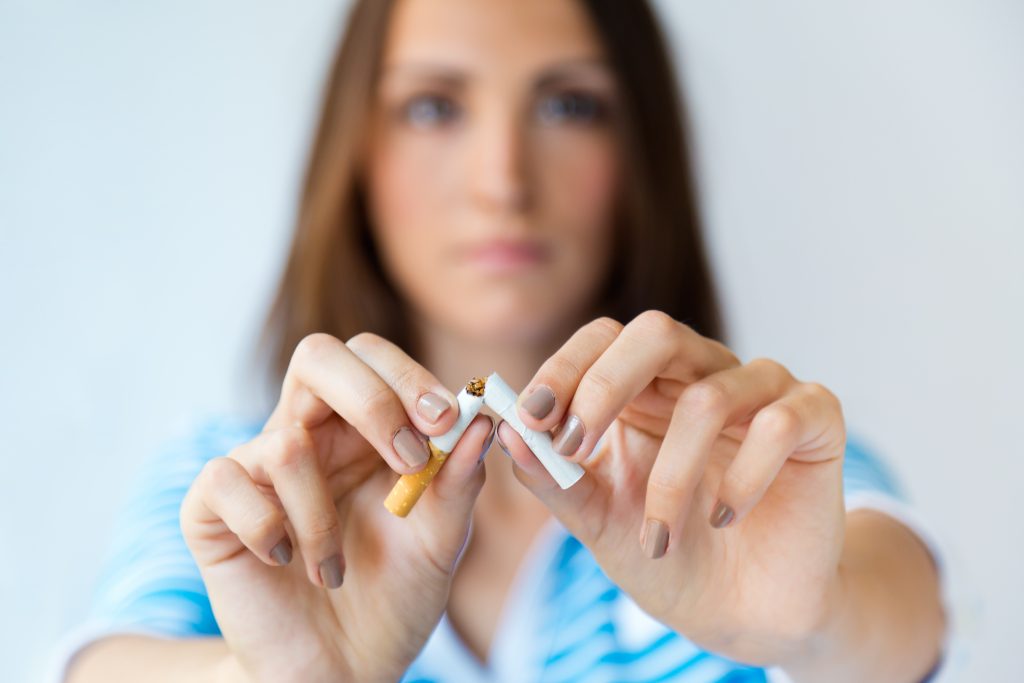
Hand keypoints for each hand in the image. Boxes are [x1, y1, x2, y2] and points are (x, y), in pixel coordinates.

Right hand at [181, 333, 494, 682]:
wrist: (341, 671)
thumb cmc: (393, 598)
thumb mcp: (441, 542)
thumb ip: (458, 481)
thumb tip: (483, 420)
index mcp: (361, 430)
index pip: (371, 357)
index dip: (406, 377)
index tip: (445, 422)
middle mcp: (307, 435)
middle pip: (318, 357)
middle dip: (370, 399)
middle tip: (408, 458)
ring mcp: (255, 469)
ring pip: (286, 442)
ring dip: (323, 517)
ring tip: (334, 569)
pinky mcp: (210, 510)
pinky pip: (225, 482)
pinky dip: (267, 528)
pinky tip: (286, 562)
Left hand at [498, 312, 846, 665]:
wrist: (743, 612)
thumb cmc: (668, 554)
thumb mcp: (597, 520)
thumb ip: (553, 478)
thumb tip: (507, 435)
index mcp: (645, 387)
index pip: (601, 339)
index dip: (563, 369)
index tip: (530, 419)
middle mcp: (703, 373)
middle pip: (654, 332)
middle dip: (603, 386)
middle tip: (574, 444)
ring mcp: (763, 391)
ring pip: (709, 396)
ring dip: (670, 477)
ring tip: (657, 539)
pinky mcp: (816, 419)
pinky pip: (779, 422)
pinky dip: (742, 478)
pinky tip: (724, 518)